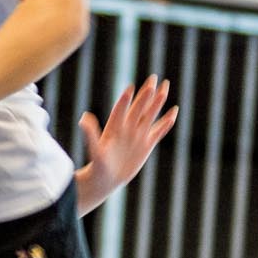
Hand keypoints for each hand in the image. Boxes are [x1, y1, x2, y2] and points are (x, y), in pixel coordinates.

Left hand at [77, 76, 177, 191]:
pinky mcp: (147, 144)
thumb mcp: (94, 150)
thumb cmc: (98, 166)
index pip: (121, 110)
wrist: (107, 179)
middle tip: (153, 78)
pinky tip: (174, 111)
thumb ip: (90, 133)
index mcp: (114, 127)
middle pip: (139, 107)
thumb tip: (83, 118)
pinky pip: (159, 130)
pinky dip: (166, 122)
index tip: (130, 87)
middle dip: (146, 93)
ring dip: (158, 102)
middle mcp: (127, 127)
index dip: (125, 99)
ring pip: (151, 114)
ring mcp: (138, 135)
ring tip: (165, 86)